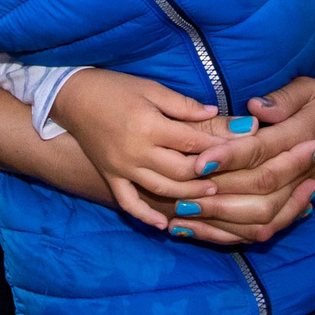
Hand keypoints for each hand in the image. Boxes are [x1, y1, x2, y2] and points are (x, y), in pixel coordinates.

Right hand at [50, 70, 226, 229]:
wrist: (72, 98)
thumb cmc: (114, 88)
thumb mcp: (151, 88)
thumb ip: (182, 105)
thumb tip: (214, 112)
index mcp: (149, 125)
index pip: (192, 142)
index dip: (218, 146)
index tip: (241, 149)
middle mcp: (136, 151)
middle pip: (181, 170)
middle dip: (208, 174)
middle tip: (231, 175)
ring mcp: (122, 168)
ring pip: (162, 189)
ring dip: (188, 194)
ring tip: (211, 194)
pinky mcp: (110, 177)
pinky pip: (129, 203)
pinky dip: (146, 216)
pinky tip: (163, 226)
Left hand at [173, 74, 314, 244]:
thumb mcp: (310, 89)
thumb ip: (283, 99)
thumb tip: (255, 109)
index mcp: (302, 138)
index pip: (263, 152)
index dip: (231, 158)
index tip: (200, 161)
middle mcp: (302, 172)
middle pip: (260, 191)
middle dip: (219, 194)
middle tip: (182, 191)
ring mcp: (298, 195)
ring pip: (260, 217)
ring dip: (220, 218)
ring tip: (182, 210)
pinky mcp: (292, 209)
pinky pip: (262, 231)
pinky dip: (226, 234)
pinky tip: (193, 229)